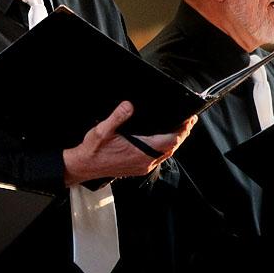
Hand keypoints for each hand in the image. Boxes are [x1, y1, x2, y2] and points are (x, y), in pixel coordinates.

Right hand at [63, 101, 195, 184]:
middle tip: (189, 120)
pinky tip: (163, 139)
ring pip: (166, 154)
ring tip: (180, 128)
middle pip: (171, 148)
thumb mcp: (102, 130)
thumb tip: (129, 105)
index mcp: (140, 152)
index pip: (169, 141)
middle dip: (182, 134)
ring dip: (174, 141)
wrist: (84, 166)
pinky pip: (158, 157)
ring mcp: (142, 166)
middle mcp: (144, 162)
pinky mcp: (139, 167)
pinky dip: (165, 147)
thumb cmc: (93, 150)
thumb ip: (117, 116)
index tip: (189, 120)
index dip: (182, 130)